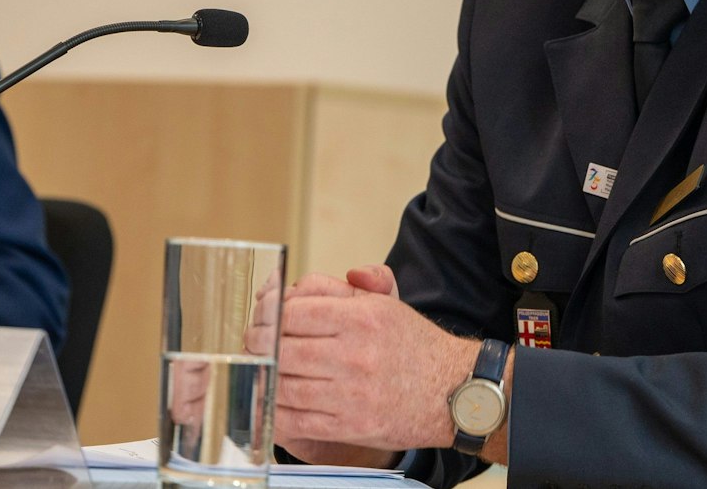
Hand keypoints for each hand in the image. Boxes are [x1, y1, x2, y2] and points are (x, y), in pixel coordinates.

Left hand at [274, 264, 474, 460]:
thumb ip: (350, 284)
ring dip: (265, 379)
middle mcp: (356, 355)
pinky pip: (299, 421)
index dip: (268, 315)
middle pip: (283, 350)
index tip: (261, 319)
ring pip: (286, 386)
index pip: (294, 312)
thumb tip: (308, 282)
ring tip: (260, 372)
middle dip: (259, 347)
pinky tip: (271, 403)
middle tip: (253, 346)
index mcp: (362, 318)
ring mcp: (353, 394)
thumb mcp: (388, 303)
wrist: (454, 392)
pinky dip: (277, 413)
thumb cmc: (413, 345)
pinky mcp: (352, 425)